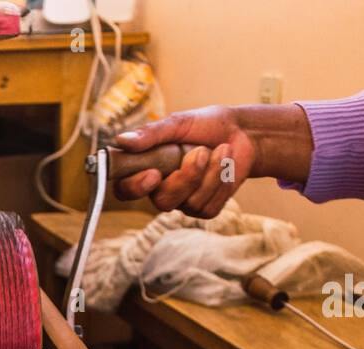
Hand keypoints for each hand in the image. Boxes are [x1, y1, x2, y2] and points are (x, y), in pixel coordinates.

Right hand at [113, 107, 256, 216]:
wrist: (242, 133)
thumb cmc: (206, 125)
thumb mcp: (178, 123)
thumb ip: (151, 133)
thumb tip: (121, 140)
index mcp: (145, 168)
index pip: (124, 189)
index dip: (135, 187)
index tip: (154, 174)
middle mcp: (160, 189)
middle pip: (162, 202)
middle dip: (187, 178)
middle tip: (202, 151)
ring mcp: (182, 202)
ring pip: (190, 204)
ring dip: (211, 173)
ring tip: (222, 149)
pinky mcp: (205, 209)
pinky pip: (209, 206)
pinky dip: (222, 182)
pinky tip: (226, 166)